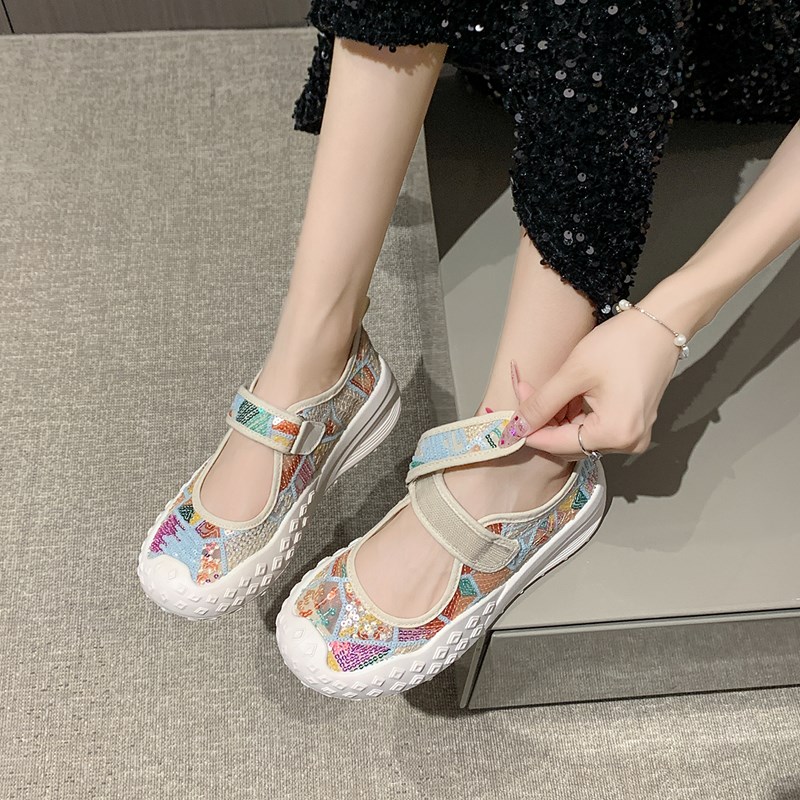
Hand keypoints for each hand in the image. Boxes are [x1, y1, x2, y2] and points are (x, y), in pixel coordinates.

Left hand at [501, 308, 682, 456]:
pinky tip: (569, 392)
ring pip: (580, 435)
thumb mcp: (573, 373)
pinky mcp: (633, 424)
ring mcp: (633, 435)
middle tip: (526, 390)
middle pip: (569, 442)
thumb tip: (516, 427)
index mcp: (615, 434)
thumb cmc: (622, 343)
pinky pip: (595, 427)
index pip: (557, 445)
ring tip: (550, 386)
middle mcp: (628, 443)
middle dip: (544, 419)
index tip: (510, 416)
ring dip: (559, 415)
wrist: (660, 324)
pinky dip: (577, 413)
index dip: (530, 430)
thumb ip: (542, 404)